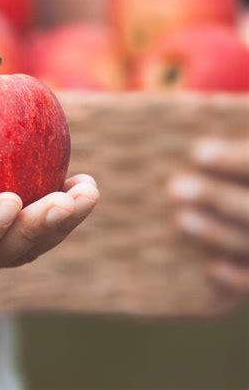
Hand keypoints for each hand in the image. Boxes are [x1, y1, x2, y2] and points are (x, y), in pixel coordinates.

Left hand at [169, 138, 248, 301]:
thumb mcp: (220, 153)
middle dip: (218, 197)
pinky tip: (211, 271)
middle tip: (176, 188)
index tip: (197, 152)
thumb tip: (164, 125)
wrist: (235, 191)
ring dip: (219, 233)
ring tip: (181, 220)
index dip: (234, 159)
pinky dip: (240, 279)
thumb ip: (213, 145)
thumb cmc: (220, 166)